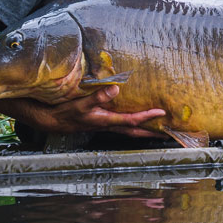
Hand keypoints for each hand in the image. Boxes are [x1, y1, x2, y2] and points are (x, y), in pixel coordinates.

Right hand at [30, 85, 165, 136]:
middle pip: (136, 131)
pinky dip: (135, 125)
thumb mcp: (81, 104)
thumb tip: (116, 89)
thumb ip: (98, 97)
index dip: (147, 116)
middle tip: (169, 133)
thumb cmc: (66, 112)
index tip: (162, 112)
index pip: (132, 120)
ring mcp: (107, 126)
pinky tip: (139, 121)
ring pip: (131, 130)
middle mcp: (109, 125)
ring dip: (146, 130)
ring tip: (160, 129)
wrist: (53, 121)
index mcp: (106, 121)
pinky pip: (124, 126)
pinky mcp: (103, 123)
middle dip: (153, 132)